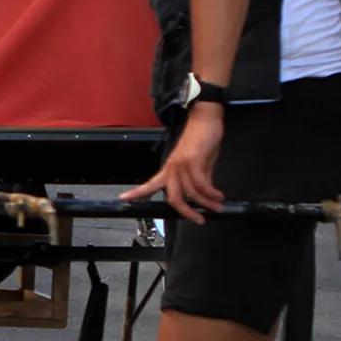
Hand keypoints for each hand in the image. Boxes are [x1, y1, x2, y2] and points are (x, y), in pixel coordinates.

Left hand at [121, 103, 225, 224]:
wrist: (206, 119)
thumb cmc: (201, 141)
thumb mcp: (200, 164)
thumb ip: (200, 179)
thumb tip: (205, 194)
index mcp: (169, 169)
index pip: (150, 184)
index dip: (137, 193)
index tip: (123, 199)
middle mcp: (172, 168)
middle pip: (173, 197)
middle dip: (186, 212)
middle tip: (200, 220)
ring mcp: (181, 164)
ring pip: (190, 192)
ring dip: (206, 202)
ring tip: (218, 206)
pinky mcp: (193, 160)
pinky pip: (201, 183)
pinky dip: (210, 192)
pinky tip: (218, 195)